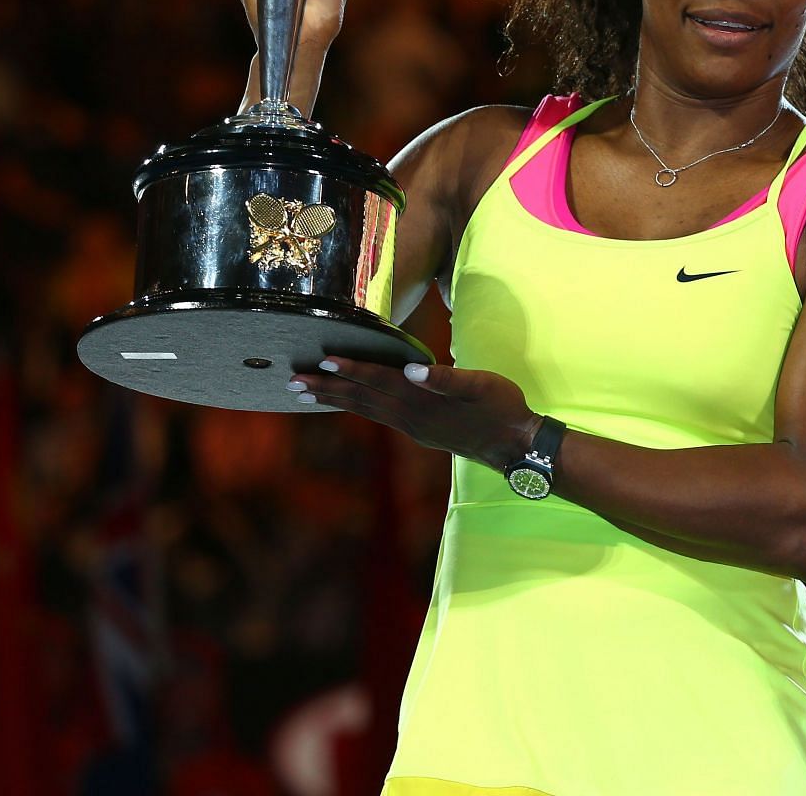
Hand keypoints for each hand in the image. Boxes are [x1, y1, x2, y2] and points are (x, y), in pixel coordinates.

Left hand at [290, 355, 539, 469]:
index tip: (322, 361)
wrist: (515, 444)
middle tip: (291, 382)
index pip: (380, 381)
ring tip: (304, 393)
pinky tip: (348, 402)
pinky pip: (377, 416)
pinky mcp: (418, 431)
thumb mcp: (481, 385)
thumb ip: (446, 378)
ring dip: (334, 400)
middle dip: (326, 389)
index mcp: (423, 400)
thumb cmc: (502, 407)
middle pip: (362, 399)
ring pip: (366, 410)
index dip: (352, 370)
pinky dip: (356, 407)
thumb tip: (413, 370)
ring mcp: (412, 427)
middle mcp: (411, 416)